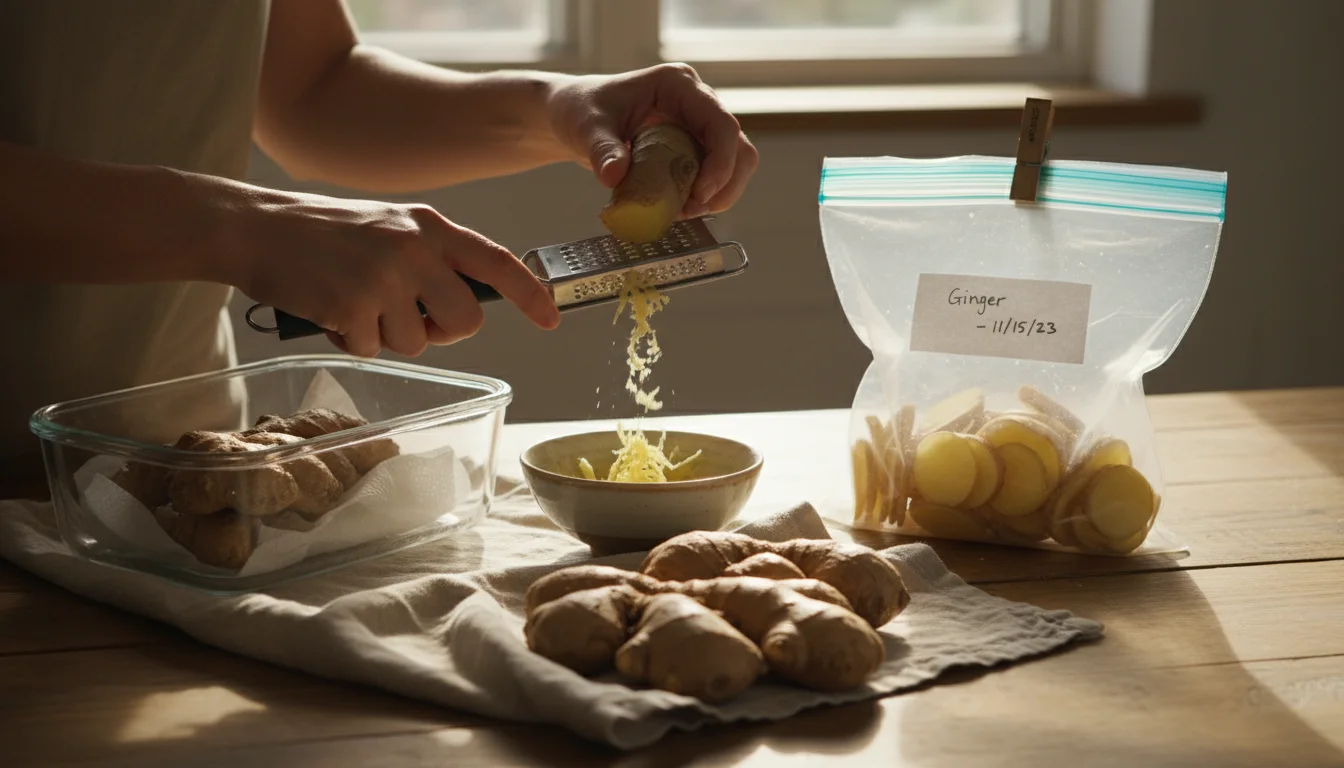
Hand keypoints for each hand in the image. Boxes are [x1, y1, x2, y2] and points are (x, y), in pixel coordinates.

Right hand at [223, 188, 559, 357]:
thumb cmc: (321, 233)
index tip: (552, 319)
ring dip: (386, 336)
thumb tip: (460, 307)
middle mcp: (415, 248)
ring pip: (418, 342)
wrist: (253, 227)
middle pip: (466, 319)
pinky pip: (373, 350)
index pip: (496, 261)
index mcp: (429, 225)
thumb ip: (429, 258)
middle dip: (442, 332)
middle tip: (407, 320)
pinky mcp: (353, 306)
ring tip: (353, 304)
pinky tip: (330, 312)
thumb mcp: (388, 227)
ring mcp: (385, 277)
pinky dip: (351, 342)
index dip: (530, 294)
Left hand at [546, 63, 758, 218]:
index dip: (721, 163)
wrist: (573, 116)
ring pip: (735, 163)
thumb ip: (601, 149)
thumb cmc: (580, 110)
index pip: (721, 124)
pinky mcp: (694, 146)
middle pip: (738, 147)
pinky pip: (715, 174)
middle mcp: (697, 102)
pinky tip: (678, 209)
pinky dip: (704, 196)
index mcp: (678, 85)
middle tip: (692, 210)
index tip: (699, 195)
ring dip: (718, 194)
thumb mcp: (586, 127)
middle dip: (724, 185)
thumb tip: (614, 176)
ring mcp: (698, 124)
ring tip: (683, 213)